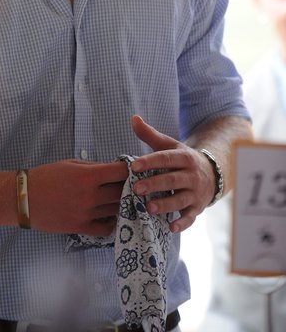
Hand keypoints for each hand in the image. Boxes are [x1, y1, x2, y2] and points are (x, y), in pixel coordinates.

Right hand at [28, 159, 127, 235]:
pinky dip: (111, 222)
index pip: (120, 172)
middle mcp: (90, 195)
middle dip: (127, 187)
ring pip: (116, 210)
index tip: (129, 170)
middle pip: (122, 191)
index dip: (128, 170)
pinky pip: (106, 228)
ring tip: (118, 199)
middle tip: (127, 184)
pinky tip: (108, 215)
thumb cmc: (47, 176)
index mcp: (88, 175)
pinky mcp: (81, 227)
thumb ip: (93, 167)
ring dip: (120, 204)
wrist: (25, 198)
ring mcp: (87, 213)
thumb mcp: (71, 164)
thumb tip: (113, 170)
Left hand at [130, 114, 214, 232]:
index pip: (165, 158)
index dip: (150, 161)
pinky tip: (170, 227)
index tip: (133, 165)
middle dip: (154, 184)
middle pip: (172, 180)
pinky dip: (182, 223)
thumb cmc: (181, 159)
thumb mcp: (169, 145)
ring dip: (165, 204)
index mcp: (184, 157)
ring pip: (180, 199)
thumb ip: (150, 134)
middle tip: (135, 188)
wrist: (212, 173)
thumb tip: (133, 118)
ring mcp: (195, 193)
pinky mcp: (197, 208)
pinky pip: (191, 217)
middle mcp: (191, 175)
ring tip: (148, 208)